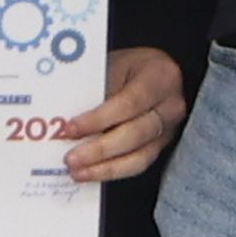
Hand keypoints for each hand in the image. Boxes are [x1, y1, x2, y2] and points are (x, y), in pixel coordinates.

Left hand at [64, 46, 188, 183]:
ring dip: (106, 168)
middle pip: (136, 134)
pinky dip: (113, 170)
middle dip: (100, 150)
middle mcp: (171, 106)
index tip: (70, 129)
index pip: (129, 103)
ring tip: (78, 173)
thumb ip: (97, 89)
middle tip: (71, 159)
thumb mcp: (113, 64)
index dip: (98, 119)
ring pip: (140, 157)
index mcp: (160, 77)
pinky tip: (91, 173)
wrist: (153, 69)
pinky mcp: (162, 146)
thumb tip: (64, 118)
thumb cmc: (128, 65)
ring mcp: (170, 129)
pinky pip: (139, 163)